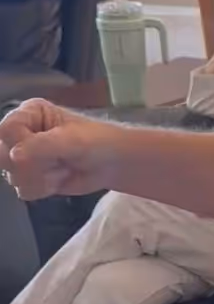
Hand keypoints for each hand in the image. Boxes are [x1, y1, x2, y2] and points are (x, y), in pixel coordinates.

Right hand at [0, 100, 115, 199]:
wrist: (112, 164)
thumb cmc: (97, 141)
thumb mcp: (71, 139)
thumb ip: (42, 145)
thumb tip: (13, 156)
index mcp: (29, 113)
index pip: (5, 130)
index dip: (20, 144)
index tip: (44, 148)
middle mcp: (21, 133)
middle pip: (2, 155)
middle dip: (31, 165)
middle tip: (56, 160)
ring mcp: (23, 157)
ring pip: (12, 176)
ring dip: (42, 177)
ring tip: (62, 167)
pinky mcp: (30, 177)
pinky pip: (23, 190)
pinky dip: (44, 188)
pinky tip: (59, 179)